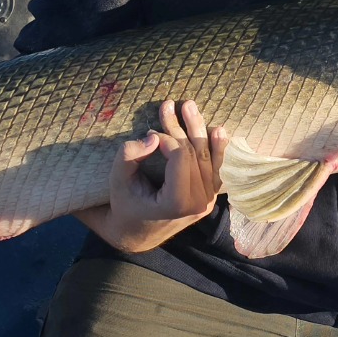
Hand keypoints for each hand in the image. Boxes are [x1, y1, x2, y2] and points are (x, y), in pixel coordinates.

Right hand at [76, 100, 228, 252]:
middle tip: (168, 104)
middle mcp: (198, 203)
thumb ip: (129, 157)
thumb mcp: (118, 181)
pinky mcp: (210, 196)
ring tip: (188, 107)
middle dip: (180, 126)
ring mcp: (208, 201)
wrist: (137, 232)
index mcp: (177, 203)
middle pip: (195, 153)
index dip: (167, 137)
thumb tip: (154, 136)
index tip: (150, 130)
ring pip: (207, 156)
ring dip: (198, 129)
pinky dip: (218, 148)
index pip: (180, 156)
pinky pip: (217, 168)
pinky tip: (218, 130)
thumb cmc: (125, 204)